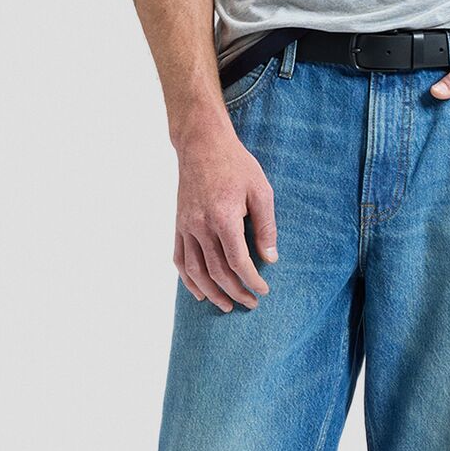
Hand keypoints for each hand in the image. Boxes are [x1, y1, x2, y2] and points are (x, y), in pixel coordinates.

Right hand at [173, 126, 277, 310]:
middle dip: (235, 292)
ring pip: (196, 270)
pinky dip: (188, 279)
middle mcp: (201, 226)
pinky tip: (199, 292)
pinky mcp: (178, 224)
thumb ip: (266, 227)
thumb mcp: (261, 191)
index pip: (238, 262)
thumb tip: (271, 258)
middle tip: (250, 303)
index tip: (264, 290)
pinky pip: (179, 258)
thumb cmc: (236, 165)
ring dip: (211, 292)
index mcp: (224, 218)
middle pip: (217, 271)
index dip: (252, 280)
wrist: (202, 145)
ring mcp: (186, 226)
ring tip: (226, 306)